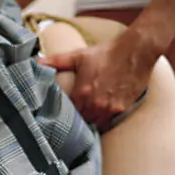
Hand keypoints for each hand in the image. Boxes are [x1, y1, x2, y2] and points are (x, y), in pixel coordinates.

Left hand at [40, 29, 157, 129]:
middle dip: (78, 120)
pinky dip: (105, 120)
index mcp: (82, 92)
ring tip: (88, 117)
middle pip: (82, 121)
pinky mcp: (123, 108)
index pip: (68, 113)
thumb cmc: (106, 53)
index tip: (62, 115)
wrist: (136, 51)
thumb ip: (56, 61)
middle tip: (75, 118)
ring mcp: (111, 107)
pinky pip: (111, 121)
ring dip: (92, 121)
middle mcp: (96, 103)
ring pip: (96, 124)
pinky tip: (102, 114)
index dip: (65, 115)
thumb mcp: (79, 56)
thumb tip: (37, 61)